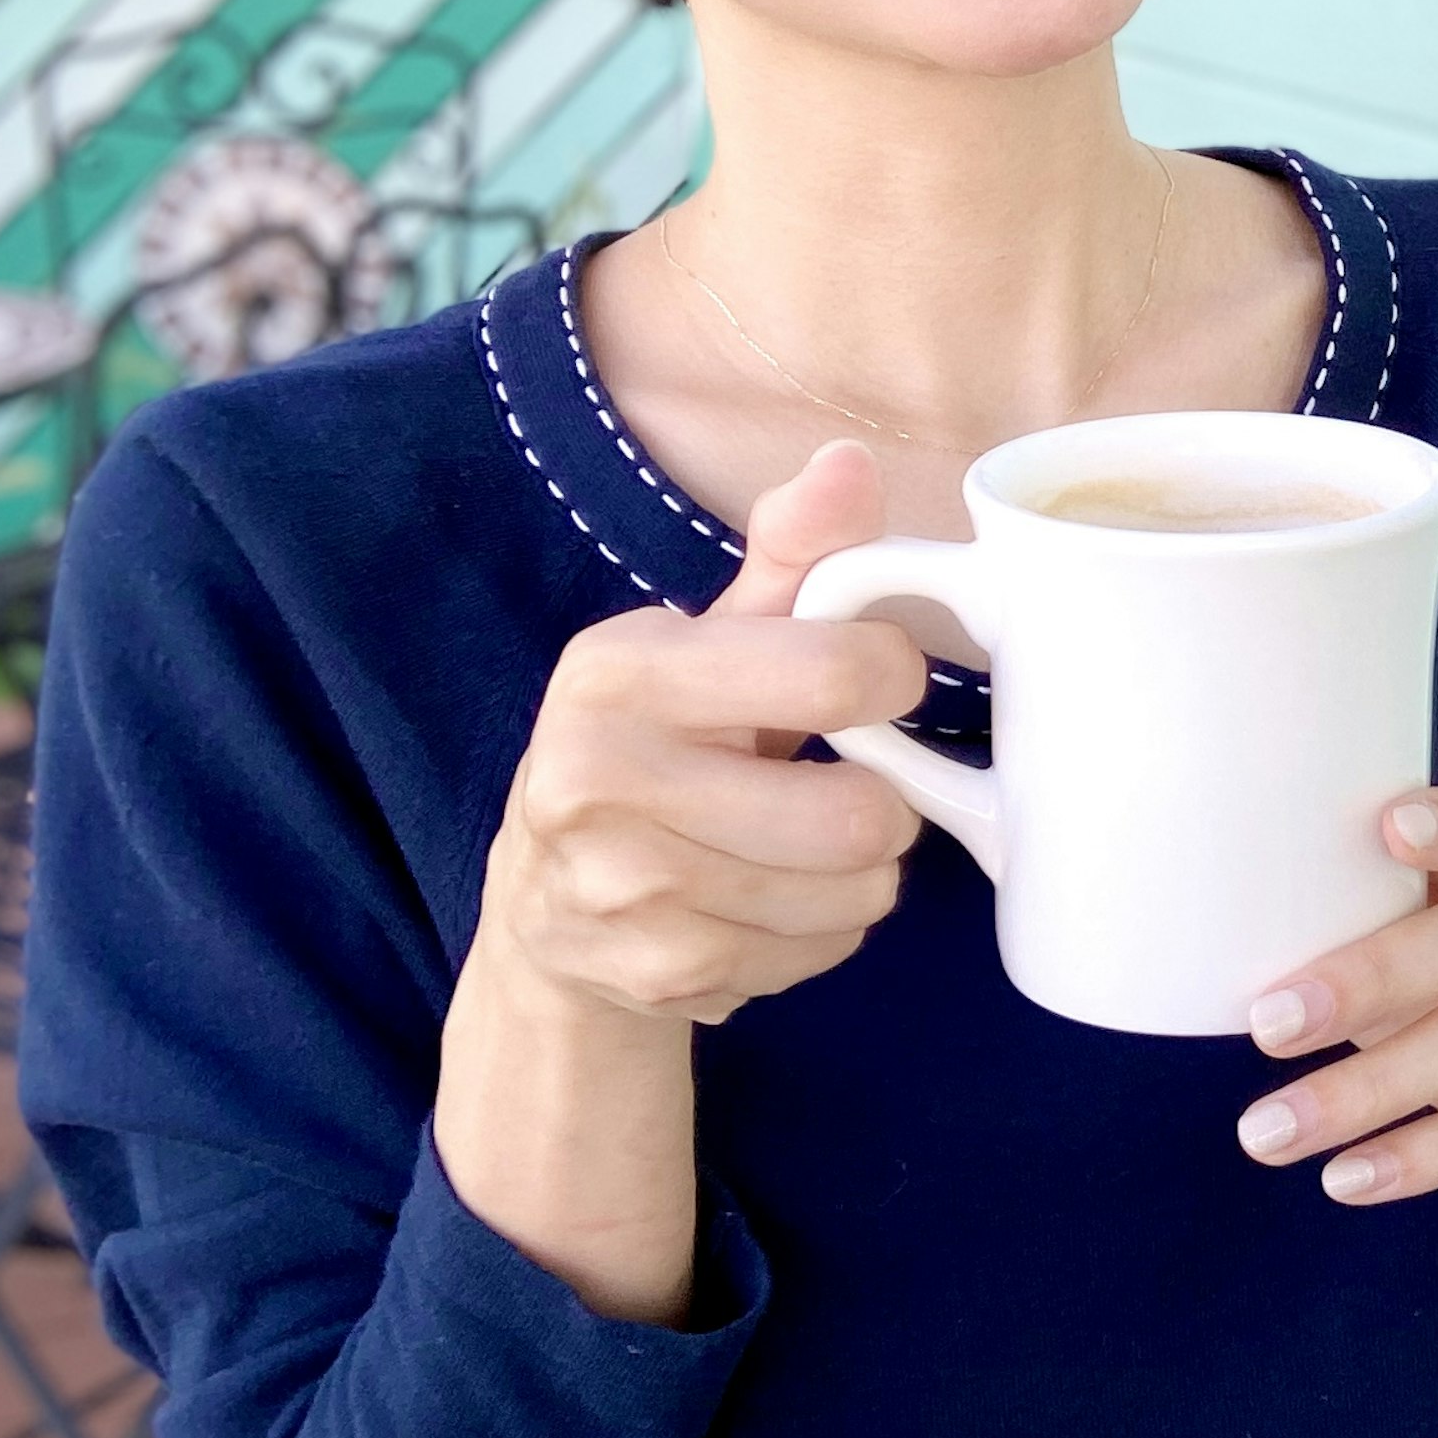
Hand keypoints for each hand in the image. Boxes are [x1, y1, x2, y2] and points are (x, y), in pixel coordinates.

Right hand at [473, 437, 926, 1026]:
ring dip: (860, 874)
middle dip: (884, 804)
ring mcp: (619, 888)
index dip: (892, 677)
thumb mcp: (712, 638)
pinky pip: (821, 953)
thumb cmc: (659, 744)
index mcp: (619, 669)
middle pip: (857, 815)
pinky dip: (821, 933)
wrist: (545, 906)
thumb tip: (851, 465)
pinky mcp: (654, 972)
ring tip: (807, 847)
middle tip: (850, 788)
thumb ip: (793, 555)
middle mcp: (596, 775)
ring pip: (852, 892)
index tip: (876, 682)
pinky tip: (767, 904)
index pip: (838, 672)